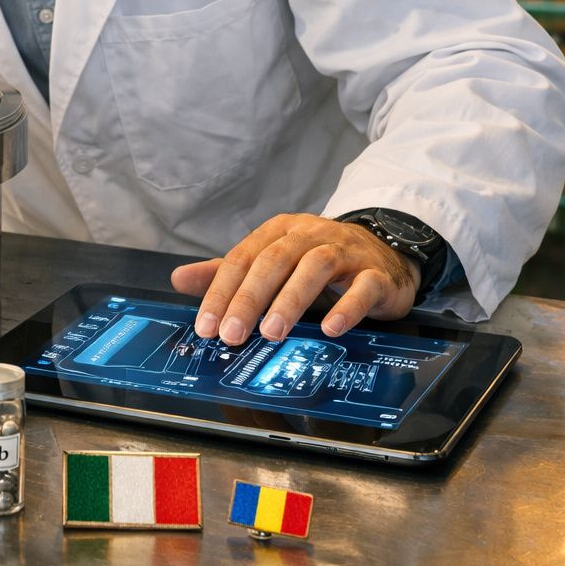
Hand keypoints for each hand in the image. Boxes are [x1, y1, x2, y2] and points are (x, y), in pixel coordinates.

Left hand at [170, 212, 419, 343]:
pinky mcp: (376, 273)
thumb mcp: (272, 263)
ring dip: (291, 300)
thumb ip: (229, 273)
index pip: (243, 258)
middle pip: (274, 261)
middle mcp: (310, 235)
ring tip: (272, 332)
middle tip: (232, 333)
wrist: (385, 252)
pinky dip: (346, 307)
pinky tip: (330, 329)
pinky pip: (363, 287)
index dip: (221, 292)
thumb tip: (179, 279)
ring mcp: (346, 251)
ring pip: (315, 268)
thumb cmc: (319, 261)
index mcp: (279, 231)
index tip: (206, 325)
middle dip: (249, 298)